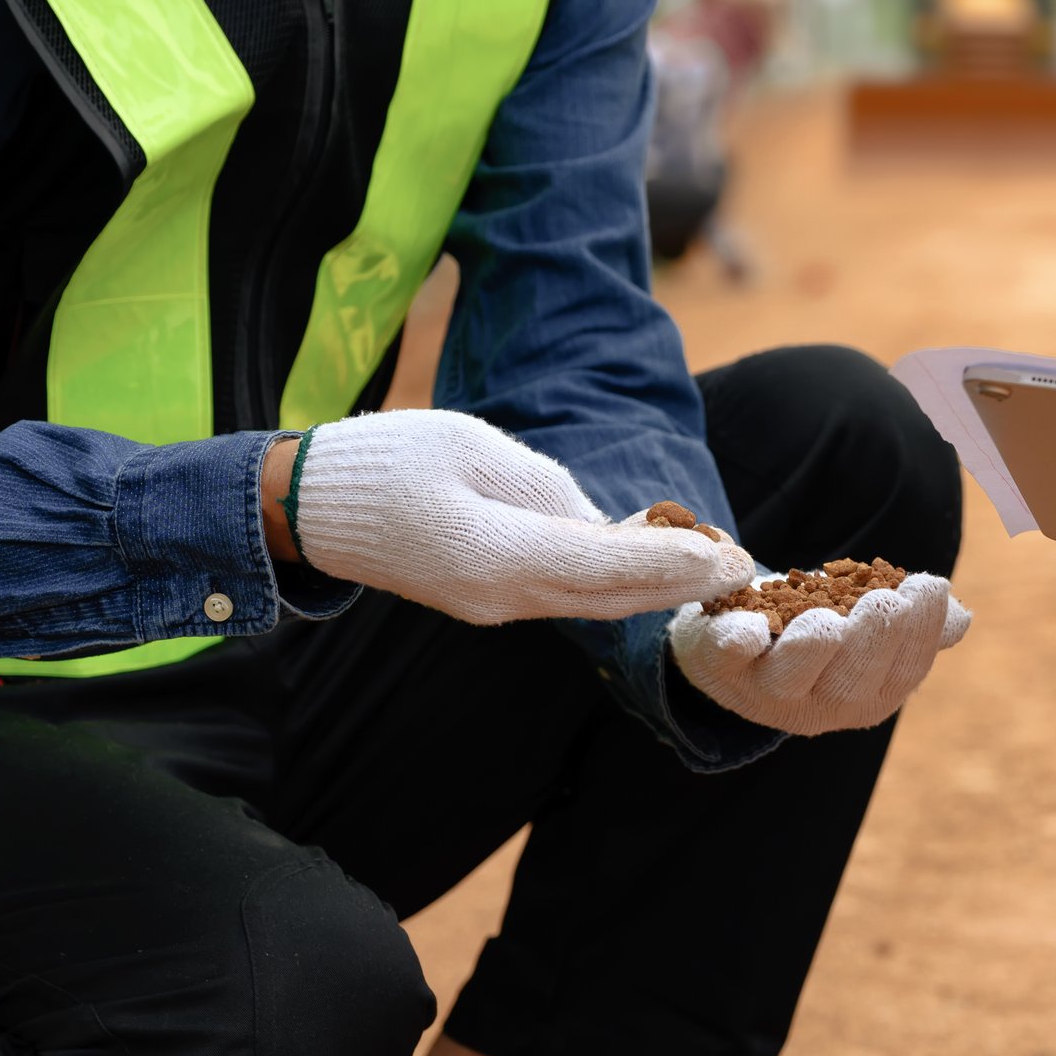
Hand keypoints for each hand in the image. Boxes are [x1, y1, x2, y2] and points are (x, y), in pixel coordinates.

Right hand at [276, 410, 754, 623]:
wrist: (309, 507)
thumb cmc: (385, 461)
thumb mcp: (472, 448)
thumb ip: (545, 487)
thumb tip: (603, 522)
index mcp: (493, 556)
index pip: (602, 564)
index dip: (669, 560)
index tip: (724, 553)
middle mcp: (500, 597)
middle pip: (611, 598)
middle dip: (682, 585)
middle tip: (747, 569)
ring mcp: (494, 607)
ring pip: (594, 605)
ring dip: (658, 592)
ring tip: (718, 572)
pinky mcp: (490, 601)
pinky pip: (570, 599)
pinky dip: (620, 588)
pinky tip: (657, 571)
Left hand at [668, 573, 970, 734]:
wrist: (727, 639)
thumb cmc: (807, 629)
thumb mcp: (861, 623)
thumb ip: (908, 623)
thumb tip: (962, 617)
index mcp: (863, 697)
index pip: (903, 673)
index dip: (921, 632)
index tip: (929, 586)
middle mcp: (816, 706)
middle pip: (852, 685)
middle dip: (874, 641)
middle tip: (886, 600)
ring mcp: (763, 690)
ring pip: (792, 679)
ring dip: (812, 649)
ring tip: (828, 619)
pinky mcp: (717, 664)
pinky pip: (726, 658)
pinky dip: (736, 642)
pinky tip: (748, 625)